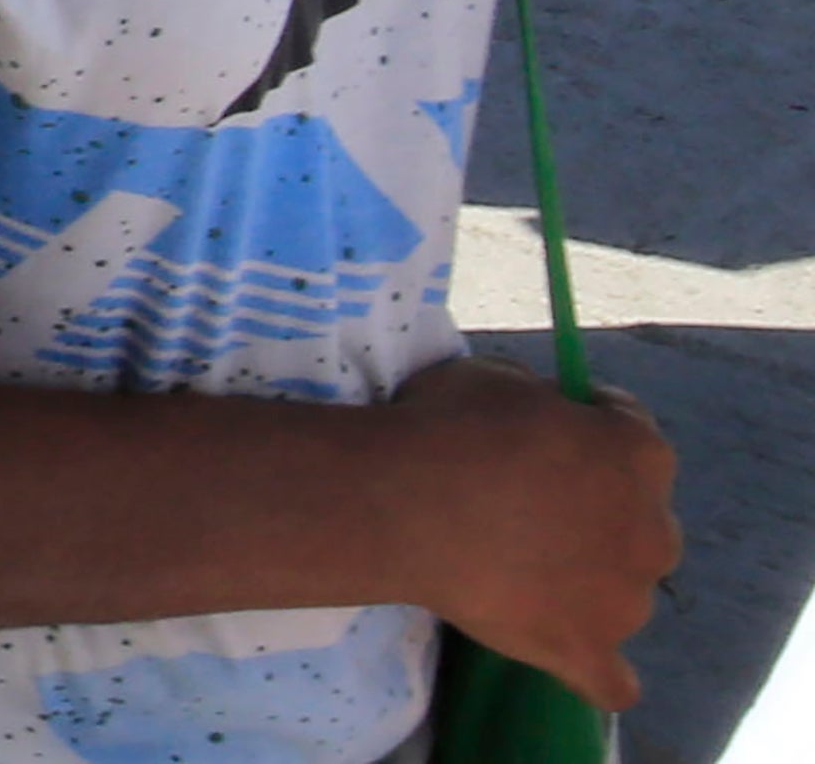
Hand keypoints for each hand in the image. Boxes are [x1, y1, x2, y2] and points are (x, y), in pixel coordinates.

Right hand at [393, 354, 677, 705]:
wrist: (404, 503)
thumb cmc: (447, 427)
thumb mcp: (497, 378)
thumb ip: (541, 404)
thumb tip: (542, 425)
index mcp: (638, 454)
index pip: (633, 434)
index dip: (590, 430)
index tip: (548, 434)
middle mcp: (653, 529)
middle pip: (643, 523)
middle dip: (602, 515)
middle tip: (534, 510)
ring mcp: (626, 599)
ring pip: (625, 595)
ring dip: (591, 584)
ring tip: (522, 577)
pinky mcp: (589, 649)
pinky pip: (613, 680)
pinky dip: (597, 671)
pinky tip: (569, 653)